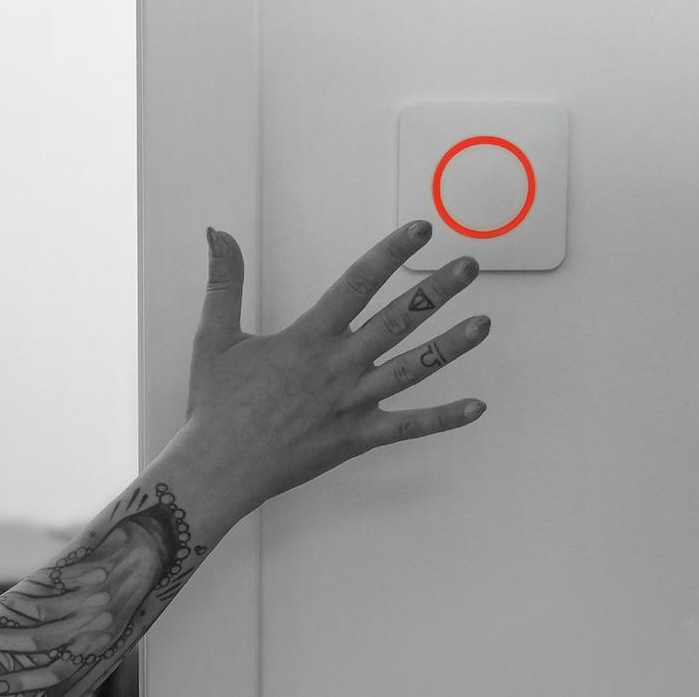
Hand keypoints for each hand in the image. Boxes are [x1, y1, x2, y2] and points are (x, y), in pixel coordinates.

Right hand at [184, 221, 489, 512]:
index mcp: (307, 338)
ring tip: (484, 323)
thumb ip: (223, 281)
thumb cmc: (215, 406)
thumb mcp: (214, 336)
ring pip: (412, 370)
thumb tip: (216, 233)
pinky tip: (476, 408)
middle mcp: (337, 367)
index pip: (357, 282)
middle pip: (397, 321)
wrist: (218, 469)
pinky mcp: (356, 438)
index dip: (391, 251)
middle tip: (469, 265)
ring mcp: (351, 404)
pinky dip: (442, 419)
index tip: (420, 229)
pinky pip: (408, 428)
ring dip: (450, 346)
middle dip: (436, 290)